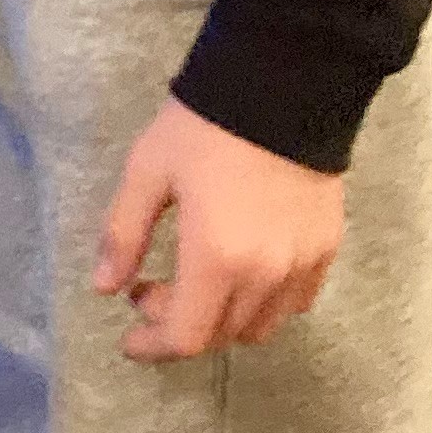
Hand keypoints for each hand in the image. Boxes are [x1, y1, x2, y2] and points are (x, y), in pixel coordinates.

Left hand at [93, 94, 345, 360]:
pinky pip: (296, 302)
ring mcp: (302, 265)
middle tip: (151, 287)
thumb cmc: (204, 127)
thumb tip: (104, 288)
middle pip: (222, 335)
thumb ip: (123, 234)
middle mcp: (265, 274)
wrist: (284, 86)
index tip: (128, 337)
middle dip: (179, 324)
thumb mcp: (148, 172)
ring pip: (261, 326)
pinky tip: (242, 272)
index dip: (153, 347)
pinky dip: (264, 304)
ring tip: (195, 281)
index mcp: (216, 258)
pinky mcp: (327, 248)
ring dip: (222, 319)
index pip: (186, 337)